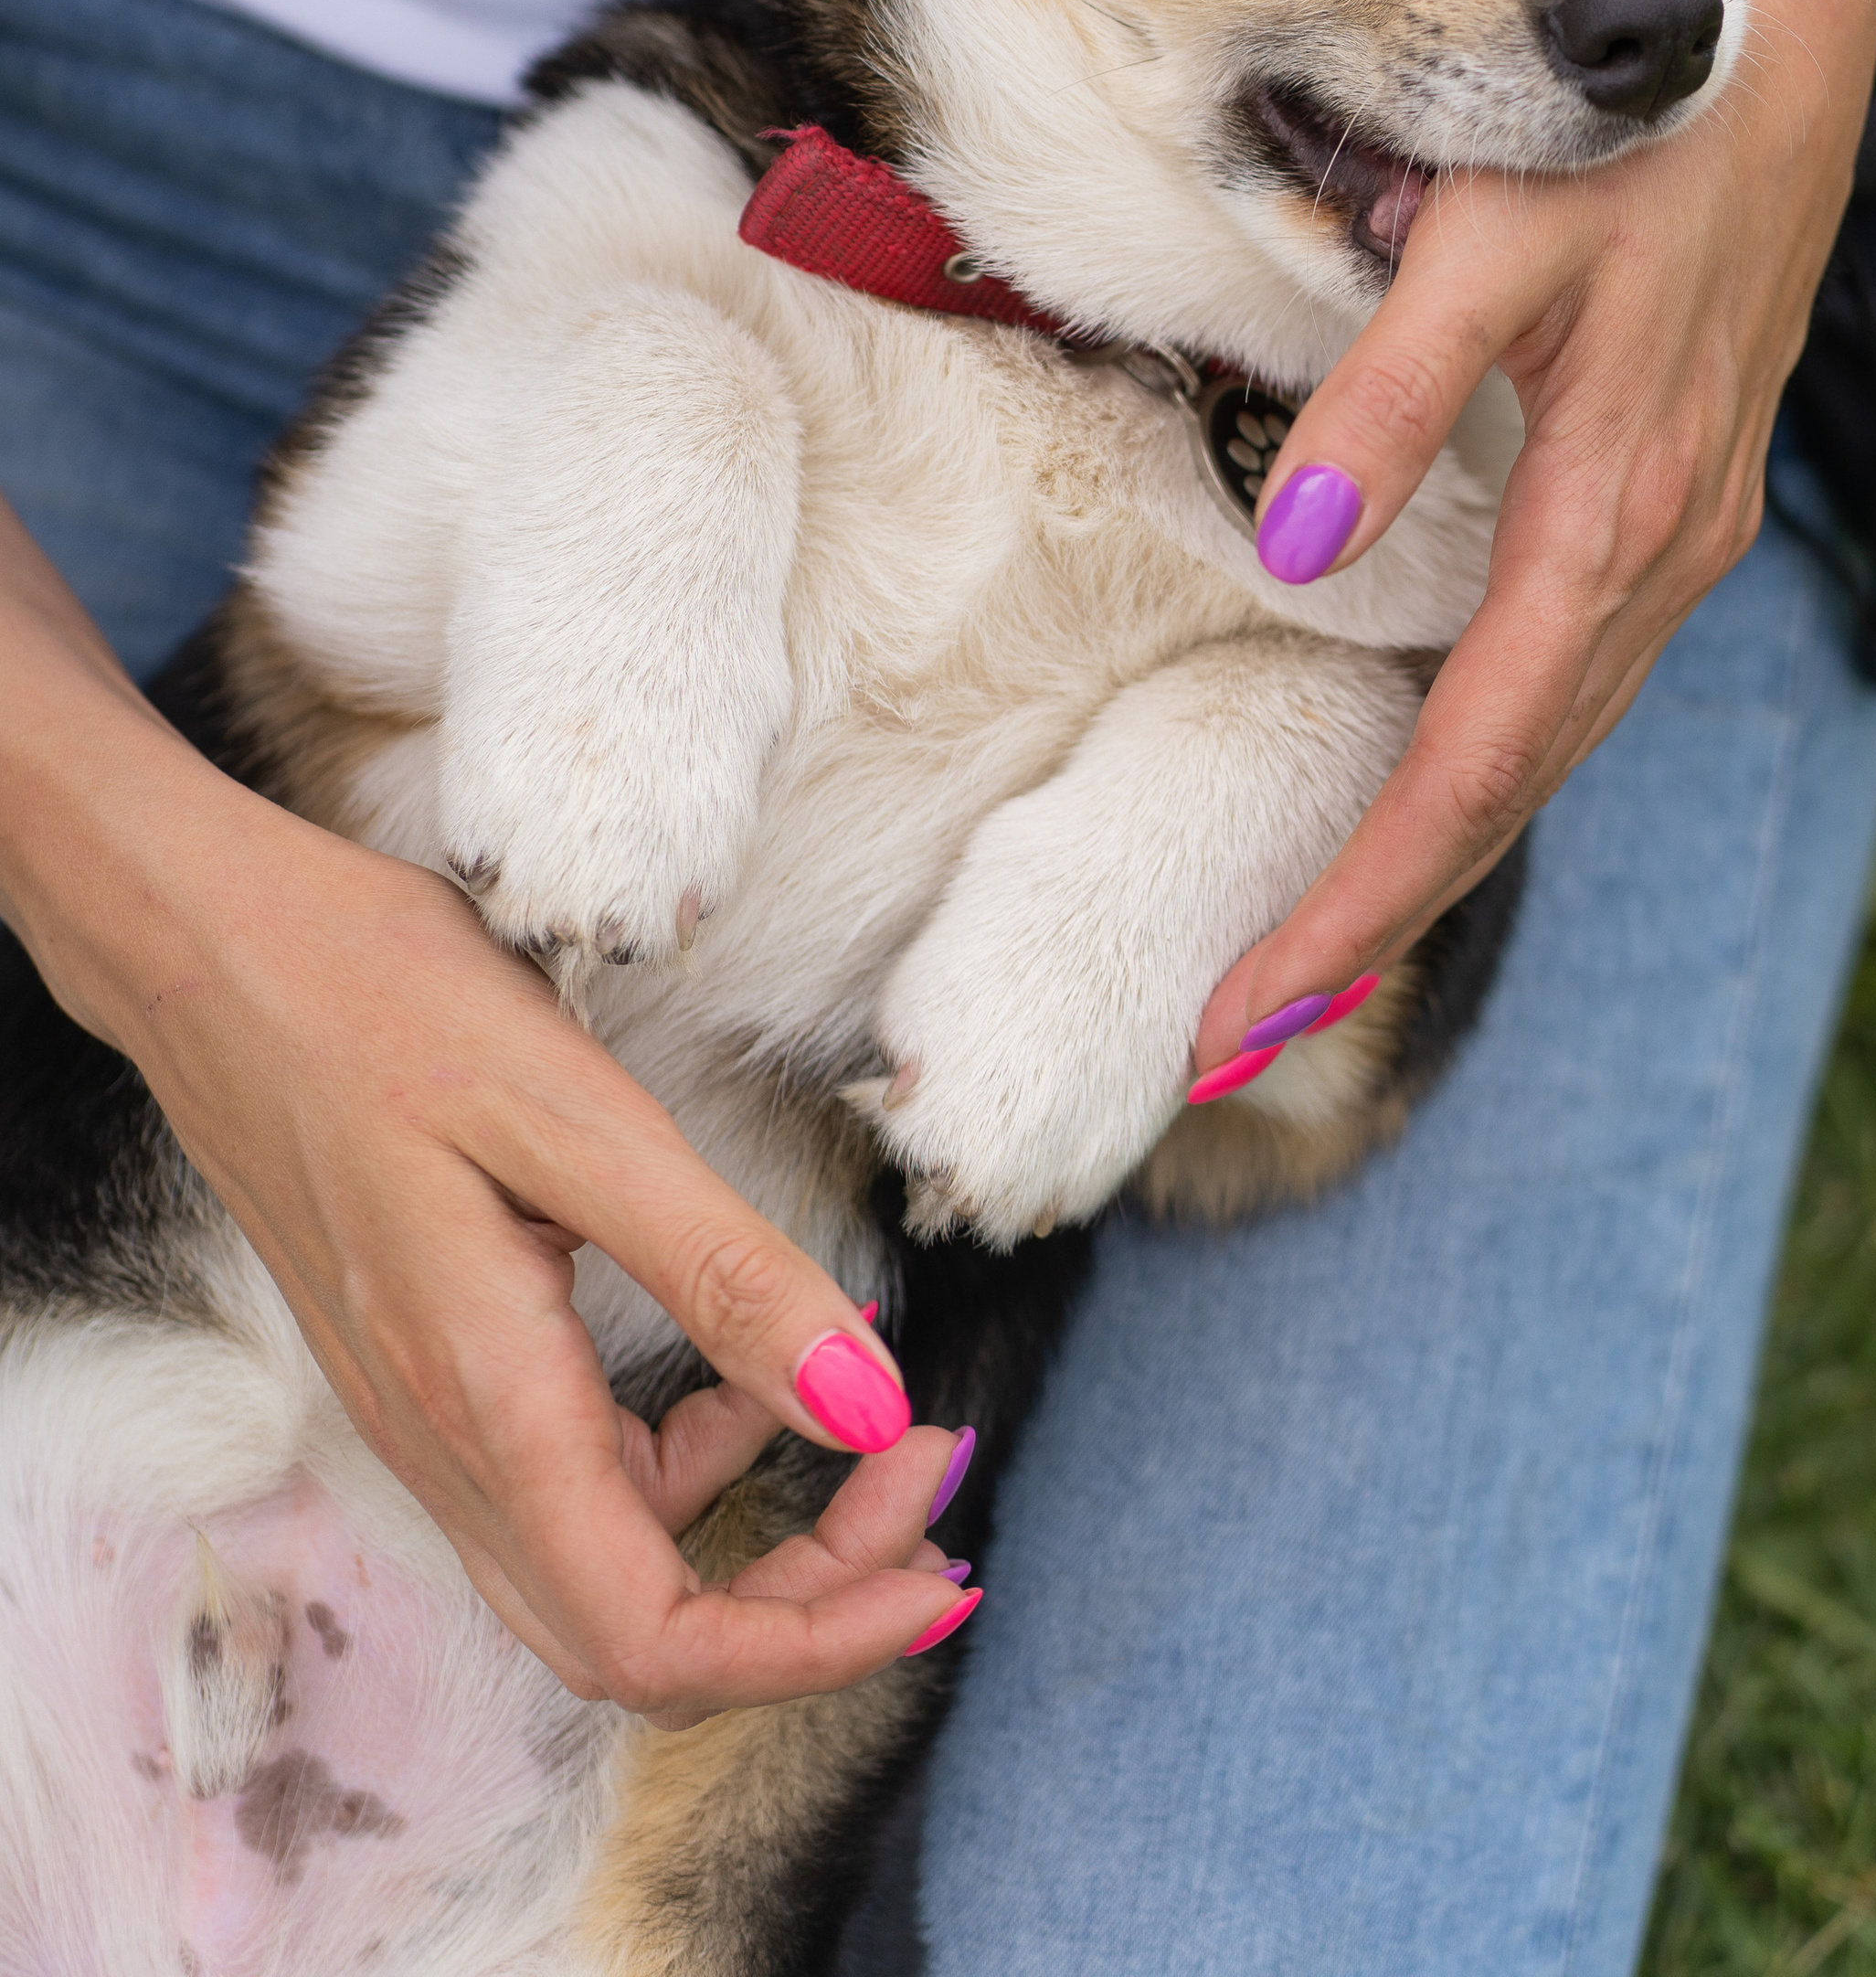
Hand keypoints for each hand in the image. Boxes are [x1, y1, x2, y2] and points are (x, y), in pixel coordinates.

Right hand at [0, 580, 976, 1718]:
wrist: (213, 952)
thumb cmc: (382, 1004)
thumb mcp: (581, 1119)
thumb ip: (726, 1273)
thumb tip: (870, 1409)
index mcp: (486, 1406)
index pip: (655, 1643)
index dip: (814, 1641)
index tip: (942, 1569)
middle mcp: (444, 1451)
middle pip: (637, 1642)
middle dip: (807, 1604)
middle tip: (930, 1491)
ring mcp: (425, 1422)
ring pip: (603, 1579)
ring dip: (755, 1542)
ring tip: (878, 1429)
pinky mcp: (428, 1375)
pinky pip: (566, 1494)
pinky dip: (681, 1472)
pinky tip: (743, 1369)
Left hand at [1191, 0, 1875, 1076]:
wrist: (1786, 66)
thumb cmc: (1626, 144)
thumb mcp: (1486, 244)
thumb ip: (1379, 398)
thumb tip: (1284, 549)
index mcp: (1610, 521)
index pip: (1463, 767)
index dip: (1353, 897)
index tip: (1248, 1005)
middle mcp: (1660, 560)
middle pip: (1504, 792)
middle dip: (1371, 921)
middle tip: (1235, 1034)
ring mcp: (1684, 541)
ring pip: (1548, 747)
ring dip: (1428, 857)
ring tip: (1308, 952)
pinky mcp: (1683, 508)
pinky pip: (1579, 680)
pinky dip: (1493, 763)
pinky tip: (1428, 792)